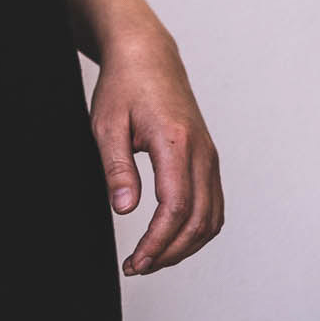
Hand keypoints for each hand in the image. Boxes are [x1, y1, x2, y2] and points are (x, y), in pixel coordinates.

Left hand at [88, 18, 223, 275]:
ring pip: (211, 218)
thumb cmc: (124, 85)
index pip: (175, 209)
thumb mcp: (106, 125)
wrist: (147, 54)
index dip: (157, 243)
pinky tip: (171, 237)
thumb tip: (125, 210)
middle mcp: (201, 152)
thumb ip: (117, 168)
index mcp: (176, 143)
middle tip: (138, 266)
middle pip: (198, 221)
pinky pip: (213, 204)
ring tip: (152, 258)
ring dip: (185, 246)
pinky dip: (196, 229)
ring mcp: (209, 155)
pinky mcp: (208, 157)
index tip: (135, 262)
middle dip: (169, 252)